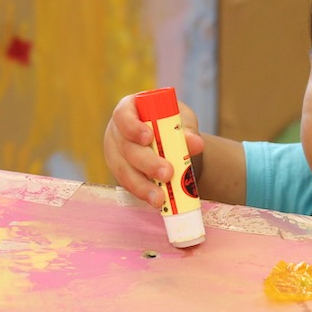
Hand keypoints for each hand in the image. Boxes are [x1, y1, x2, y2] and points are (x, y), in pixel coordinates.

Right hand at [102, 93, 203, 208]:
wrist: (168, 140)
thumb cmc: (170, 123)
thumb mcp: (180, 120)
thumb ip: (187, 129)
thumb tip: (196, 144)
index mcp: (128, 110)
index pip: (123, 116)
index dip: (133, 127)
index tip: (149, 137)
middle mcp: (117, 132)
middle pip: (126, 148)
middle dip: (147, 162)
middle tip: (167, 173)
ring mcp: (115, 154)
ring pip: (124, 171)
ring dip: (142, 186)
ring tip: (161, 198)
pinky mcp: (120, 173)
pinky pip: (128, 185)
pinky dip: (143, 193)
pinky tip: (156, 201)